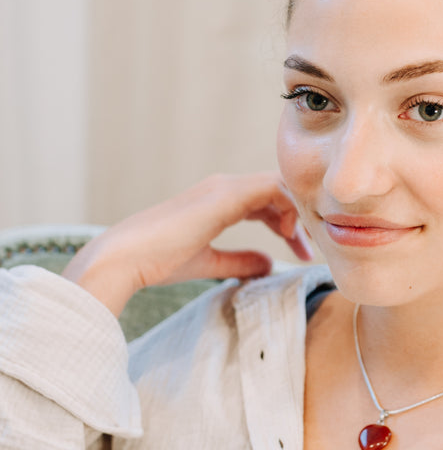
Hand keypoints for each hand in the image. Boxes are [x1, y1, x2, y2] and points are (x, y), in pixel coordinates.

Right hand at [62, 173, 314, 315]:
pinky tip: (292, 233)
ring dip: (297, 213)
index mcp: (219, 200)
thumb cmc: (158, 261)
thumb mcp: (209, 263)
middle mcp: (224, 187)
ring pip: (278, 186)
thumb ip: (239, 261)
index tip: (299, 251)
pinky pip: (271, 188)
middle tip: (309, 250)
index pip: (268, 201)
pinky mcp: (224, 195)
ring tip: (303, 245)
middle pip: (278, 191)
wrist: (127, 258)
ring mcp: (224, 187)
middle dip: (299, 218)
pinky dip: (288, 206)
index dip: (289, 223)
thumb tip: (268, 264)